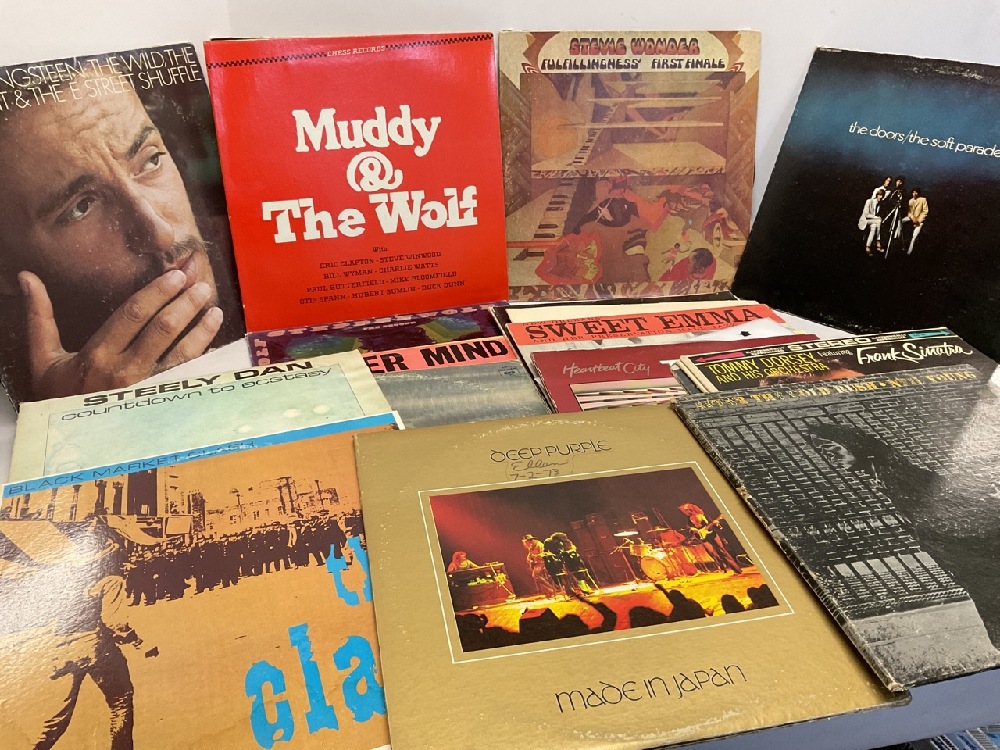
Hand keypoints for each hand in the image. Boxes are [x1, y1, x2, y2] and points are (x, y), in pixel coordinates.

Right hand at [19, 269, 222, 398]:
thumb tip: (27, 277)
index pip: (133, 315)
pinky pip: (187, 377)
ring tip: (212, 307)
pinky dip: (203, 356)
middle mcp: (123, 372)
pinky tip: (213, 339)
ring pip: (180, 354)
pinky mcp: (160, 404)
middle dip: (184, 304)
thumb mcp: (43, 357)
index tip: (176, 275)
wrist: (67, 441)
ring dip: (200, 328)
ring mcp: (145, 391)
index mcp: (96, 356)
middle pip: (161, 330)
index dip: (157, 292)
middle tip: (200, 283)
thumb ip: (40, 316)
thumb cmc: (57, 396)